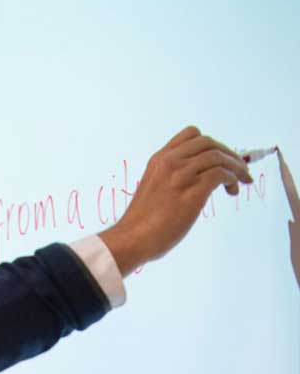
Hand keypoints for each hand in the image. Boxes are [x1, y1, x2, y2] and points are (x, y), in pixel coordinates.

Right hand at [98, 126, 252, 275]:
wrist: (132, 238)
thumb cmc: (141, 221)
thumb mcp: (153, 187)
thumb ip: (170, 177)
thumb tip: (195, 180)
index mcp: (159, 159)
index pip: (191, 135)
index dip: (212, 144)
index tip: (220, 158)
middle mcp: (169, 162)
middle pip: (209, 143)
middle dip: (229, 153)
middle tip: (239, 169)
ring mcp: (180, 176)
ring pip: (218, 156)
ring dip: (236, 167)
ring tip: (241, 181)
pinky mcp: (191, 193)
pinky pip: (220, 174)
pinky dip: (232, 179)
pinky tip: (231, 190)